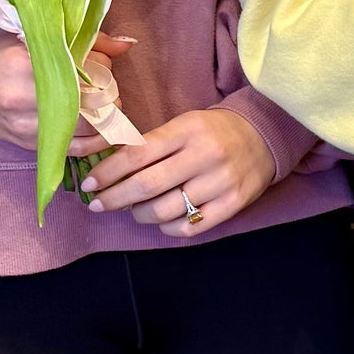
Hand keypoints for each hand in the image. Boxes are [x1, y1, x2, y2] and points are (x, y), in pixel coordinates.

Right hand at [0, 32, 127, 156]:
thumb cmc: (1, 57)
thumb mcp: (36, 40)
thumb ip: (85, 42)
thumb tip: (128, 45)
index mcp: (23, 64)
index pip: (81, 68)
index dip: (103, 66)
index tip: (104, 63)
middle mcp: (22, 98)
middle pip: (87, 101)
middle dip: (109, 95)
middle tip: (112, 88)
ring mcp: (25, 126)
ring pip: (85, 129)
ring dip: (107, 120)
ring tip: (110, 107)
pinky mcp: (30, 145)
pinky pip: (75, 150)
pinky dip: (96, 142)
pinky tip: (105, 131)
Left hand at [80, 107, 277, 234]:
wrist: (264, 136)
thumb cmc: (213, 131)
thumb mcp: (184, 125)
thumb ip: (152, 144)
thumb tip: (110, 171)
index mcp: (187, 130)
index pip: (137, 154)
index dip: (108, 172)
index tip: (89, 185)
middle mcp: (204, 155)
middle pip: (147, 185)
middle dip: (115, 198)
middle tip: (98, 204)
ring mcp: (221, 182)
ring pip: (167, 210)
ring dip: (141, 214)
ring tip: (136, 210)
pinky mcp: (233, 204)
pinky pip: (190, 226)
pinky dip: (167, 228)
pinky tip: (162, 221)